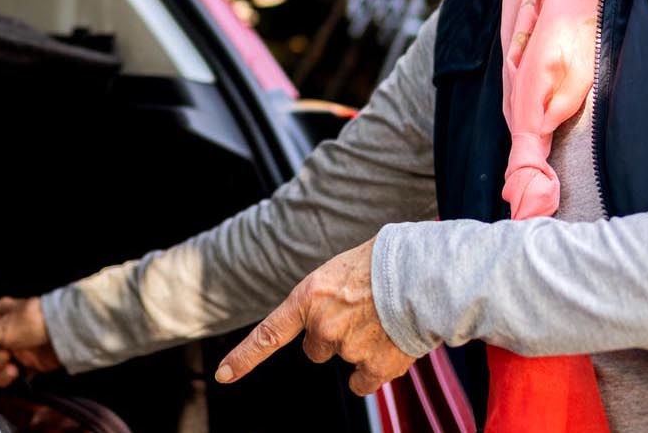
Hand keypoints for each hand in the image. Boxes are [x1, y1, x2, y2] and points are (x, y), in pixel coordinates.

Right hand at [0, 295, 62, 386]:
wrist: (64, 334)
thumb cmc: (31, 322)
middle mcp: (5, 332)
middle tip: (5, 354)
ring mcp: (17, 349)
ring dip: (1, 371)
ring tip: (14, 365)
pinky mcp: (29, 364)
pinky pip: (12, 376)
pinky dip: (12, 378)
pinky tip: (19, 373)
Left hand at [214, 240, 415, 395]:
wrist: (423, 272)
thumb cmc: (386, 264)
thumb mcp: (341, 270)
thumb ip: (326, 298)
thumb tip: (330, 318)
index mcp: (309, 298)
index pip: (268, 334)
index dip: (244, 358)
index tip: (224, 375)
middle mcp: (323, 326)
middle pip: (316, 350)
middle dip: (333, 337)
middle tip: (360, 315)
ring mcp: (347, 348)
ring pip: (345, 361)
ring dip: (361, 347)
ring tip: (383, 321)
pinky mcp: (374, 366)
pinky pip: (363, 383)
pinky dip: (375, 371)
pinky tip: (389, 348)